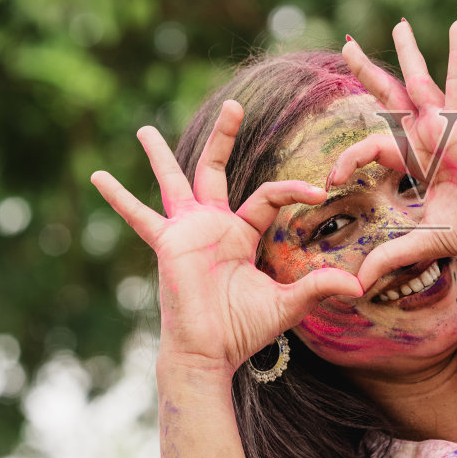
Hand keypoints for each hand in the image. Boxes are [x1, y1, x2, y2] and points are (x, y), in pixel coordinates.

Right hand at [91, 100, 361, 377]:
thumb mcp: (288, 304)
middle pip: (216, 169)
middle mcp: (212, 225)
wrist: (211, 352)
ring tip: (144, 129)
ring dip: (160, 156)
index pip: (268, 195)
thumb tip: (358, 285)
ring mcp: (187, 232)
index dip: (293, 189)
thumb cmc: (243, 329)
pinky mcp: (168, 244)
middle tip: (233, 104)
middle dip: (224, 136)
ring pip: (175, 182)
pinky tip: (98, 175)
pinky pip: (139, 217)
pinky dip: (118, 198)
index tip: (319, 191)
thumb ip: (318, 287)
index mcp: (240, 232)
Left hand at [334, 18, 456, 291]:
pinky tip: (455, 24)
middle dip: (367, 72)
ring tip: (397, 23)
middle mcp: (428, 134)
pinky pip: (455, 80)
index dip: (348, 159)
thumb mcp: (426, 240)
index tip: (331, 181)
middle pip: (388, 97)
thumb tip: (359, 284)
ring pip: (417, 79)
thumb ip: (393, 254)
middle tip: (346, 45)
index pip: (372, 145)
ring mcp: (445, 123)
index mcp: (419, 157)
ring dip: (407, 51)